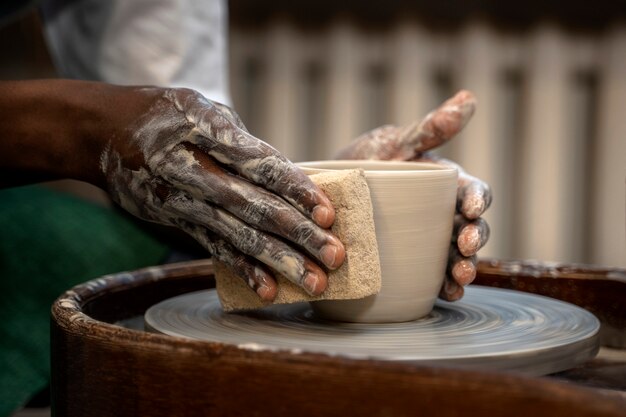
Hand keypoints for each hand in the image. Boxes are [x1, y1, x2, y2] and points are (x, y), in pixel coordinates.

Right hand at [100, 87, 344, 299]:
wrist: (102, 131)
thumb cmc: (164, 113)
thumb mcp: (202, 108)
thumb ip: (241, 141)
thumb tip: (287, 176)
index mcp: (205, 134)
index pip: (261, 164)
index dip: (296, 189)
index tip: (327, 213)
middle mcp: (193, 171)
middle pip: (255, 206)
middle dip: (299, 234)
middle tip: (336, 256)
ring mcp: (183, 201)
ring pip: (238, 235)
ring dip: (279, 261)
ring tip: (314, 283)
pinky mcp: (177, 221)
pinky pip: (213, 248)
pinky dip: (241, 269)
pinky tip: (267, 290)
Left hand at [335, 90, 490, 300]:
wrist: (324, 193)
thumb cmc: (363, 161)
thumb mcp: (393, 144)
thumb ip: (427, 129)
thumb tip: (468, 98)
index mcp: (444, 183)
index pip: (473, 191)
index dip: (479, 199)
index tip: (472, 208)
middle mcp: (441, 213)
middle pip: (470, 228)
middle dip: (475, 240)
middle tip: (467, 249)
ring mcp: (427, 239)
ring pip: (456, 255)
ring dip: (464, 267)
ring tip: (459, 279)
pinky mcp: (410, 260)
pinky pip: (432, 276)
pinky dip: (442, 285)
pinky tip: (443, 293)